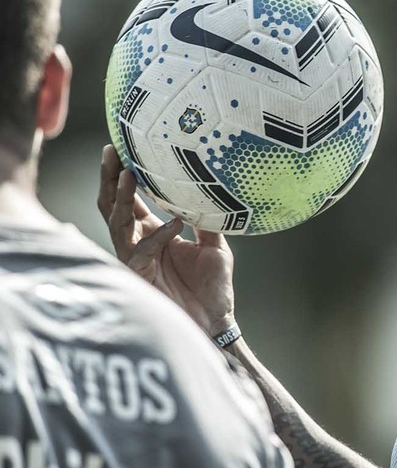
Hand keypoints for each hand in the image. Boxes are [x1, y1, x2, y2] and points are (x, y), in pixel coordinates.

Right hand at [97, 145, 235, 335]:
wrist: (215, 321)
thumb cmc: (212, 287)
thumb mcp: (215, 246)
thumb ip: (208, 219)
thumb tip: (214, 190)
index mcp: (153, 231)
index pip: (131, 198)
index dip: (125, 173)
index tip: (124, 146)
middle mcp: (139, 241)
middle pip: (113, 204)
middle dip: (109, 177)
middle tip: (111, 150)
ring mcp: (135, 258)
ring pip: (117, 222)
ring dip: (122, 198)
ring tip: (128, 175)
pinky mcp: (140, 275)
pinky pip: (143, 250)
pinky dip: (160, 235)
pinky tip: (176, 223)